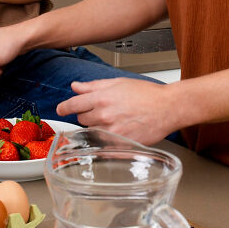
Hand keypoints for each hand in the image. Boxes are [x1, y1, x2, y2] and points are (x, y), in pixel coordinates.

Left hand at [56, 78, 176, 144]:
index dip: (64, 107)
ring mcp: (111, 132)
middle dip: (87, 115)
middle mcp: (104, 116)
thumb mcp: (118, 83)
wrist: (167, 108)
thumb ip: (94, 86)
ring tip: (113, 120)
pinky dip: (106, 139)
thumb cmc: (146, 94)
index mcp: (101, 98)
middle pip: (81, 119)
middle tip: (102, 111)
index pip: (73, 105)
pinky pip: (103, 144)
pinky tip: (117, 131)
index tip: (60, 109)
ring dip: (97, 127)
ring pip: (91, 132)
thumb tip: (76, 86)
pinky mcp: (120, 144)